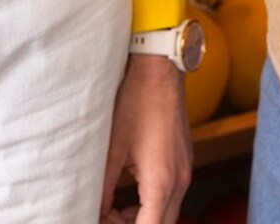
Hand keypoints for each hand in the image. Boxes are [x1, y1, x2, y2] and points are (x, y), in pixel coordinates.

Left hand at [101, 55, 191, 223]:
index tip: (100, 220)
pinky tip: (128, 197)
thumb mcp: (112, 148)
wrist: (160, 70)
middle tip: (103, 216)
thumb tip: (94, 209)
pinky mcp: (184, 163)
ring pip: (166, 214)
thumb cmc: (136, 102)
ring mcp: (185, 172)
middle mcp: (180, 181)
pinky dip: (150, 204)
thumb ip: (103, 186)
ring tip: (110, 210)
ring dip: (140, 219)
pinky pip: (170, 197)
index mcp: (161, 182)